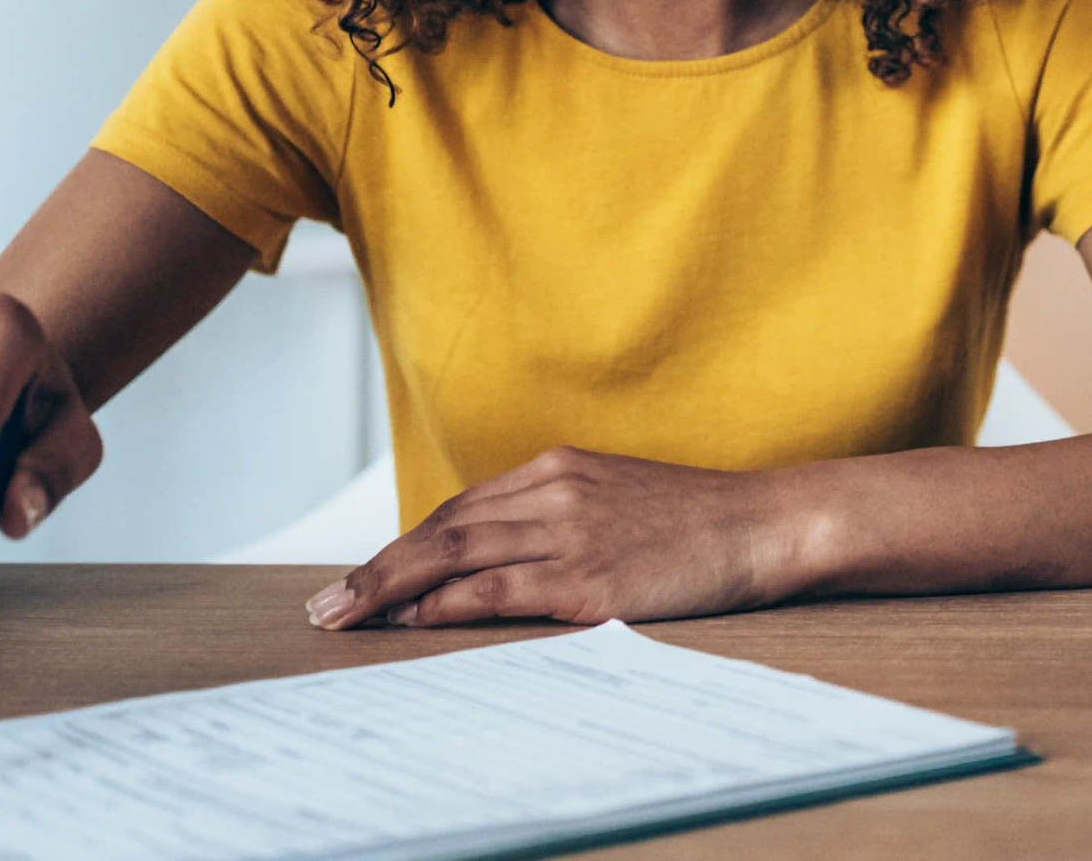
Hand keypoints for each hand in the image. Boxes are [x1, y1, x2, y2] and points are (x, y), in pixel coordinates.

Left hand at [304, 447, 812, 630]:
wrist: (765, 525)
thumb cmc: (700, 522)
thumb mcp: (621, 499)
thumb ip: (563, 515)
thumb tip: (505, 557)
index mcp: (561, 468)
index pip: (462, 507)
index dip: (406, 545)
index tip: (365, 577)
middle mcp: (556, 492)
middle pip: (443, 529)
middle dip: (376, 570)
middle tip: (326, 605)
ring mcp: (572, 533)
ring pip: (456, 556)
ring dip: (390, 590)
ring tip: (345, 618)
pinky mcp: (590, 578)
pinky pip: (497, 591)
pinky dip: (445, 606)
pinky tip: (412, 623)